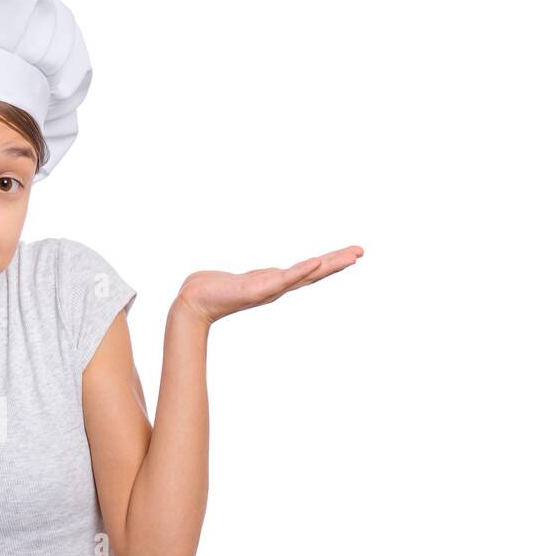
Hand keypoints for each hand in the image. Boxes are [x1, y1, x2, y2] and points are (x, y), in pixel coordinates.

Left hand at [176, 245, 363, 325]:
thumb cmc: (215, 290)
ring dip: (327, 266)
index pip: (310, 272)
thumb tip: (273, 277)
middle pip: (314, 274)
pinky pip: (281, 279)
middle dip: (338, 263)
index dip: (331, 263)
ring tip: (348, 257)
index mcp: (276, 283)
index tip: (353, 254)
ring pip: (303, 276)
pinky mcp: (256, 290)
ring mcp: (268, 289)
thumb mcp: (247, 281)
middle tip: (361, 252)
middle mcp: (276, 287)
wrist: (193, 302)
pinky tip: (315, 263)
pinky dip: (299, 272)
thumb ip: (262, 279)